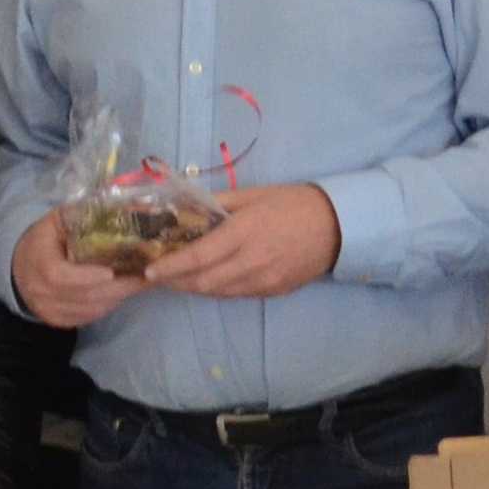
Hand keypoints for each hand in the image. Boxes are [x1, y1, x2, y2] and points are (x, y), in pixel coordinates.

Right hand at [10, 207, 142, 331]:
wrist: (18, 270)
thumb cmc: (43, 241)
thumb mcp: (56, 221)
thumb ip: (80, 214)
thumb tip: (120, 205)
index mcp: (39, 265)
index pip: (60, 277)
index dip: (87, 277)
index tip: (111, 272)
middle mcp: (42, 293)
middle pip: (84, 296)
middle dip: (118, 287)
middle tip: (145, 276)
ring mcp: (51, 311)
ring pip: (91, 309)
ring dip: (118, 297)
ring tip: (140, 282)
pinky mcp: (60, 321)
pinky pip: (90, 317)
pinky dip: (109, 305)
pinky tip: (122, 292)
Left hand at [138, 183, 343, 302]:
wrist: (338, 226)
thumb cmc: (293, 203)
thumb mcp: (254, 194)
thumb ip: (220, 203)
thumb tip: (189, 207)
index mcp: (244, 233)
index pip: (199, 257)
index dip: (171, 267)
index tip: (150, 271)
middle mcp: (251, 262)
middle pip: (203, 282)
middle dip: (176, 282)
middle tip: (158, 276)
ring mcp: (264, 281)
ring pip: (218, 292)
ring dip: (195, 288)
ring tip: (178, 279)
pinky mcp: (274, 291)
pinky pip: (237, 294)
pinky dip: (218, 289)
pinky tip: (209, 279)